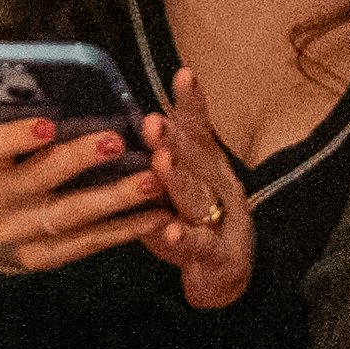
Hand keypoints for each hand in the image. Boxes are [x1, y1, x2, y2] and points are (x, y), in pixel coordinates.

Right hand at [0, 107, 162, 277]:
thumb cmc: (17, 164)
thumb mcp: (13, 142)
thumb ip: (37, 120)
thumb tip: (79, 93)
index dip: (19, 136)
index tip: (49, 124)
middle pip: (37, 180)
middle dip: (79, 159)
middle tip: (117, 142)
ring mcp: (16, 233)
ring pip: (69, 215)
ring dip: (114, 197)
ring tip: (151, 181)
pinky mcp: (40, 257)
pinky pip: (87, 244)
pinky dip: (125, 228)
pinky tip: (155, 214)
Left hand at [139, 103, 260, 311]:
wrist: (225, 275)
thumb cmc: (192, 220)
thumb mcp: (178, 183)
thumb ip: (162, 152)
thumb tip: (124, 113)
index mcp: (208, 166)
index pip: (199, 130)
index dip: (192, 103)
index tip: (183, 73)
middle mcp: (219, 187)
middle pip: (198, 160)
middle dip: (176, 139)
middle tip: (153, 120)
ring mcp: (222, 221)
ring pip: (198, 198)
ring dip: (178, 180)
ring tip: (161, 162)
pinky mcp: (218, 256)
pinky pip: (200, 244)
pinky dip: (185, 236)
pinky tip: (168, 229)